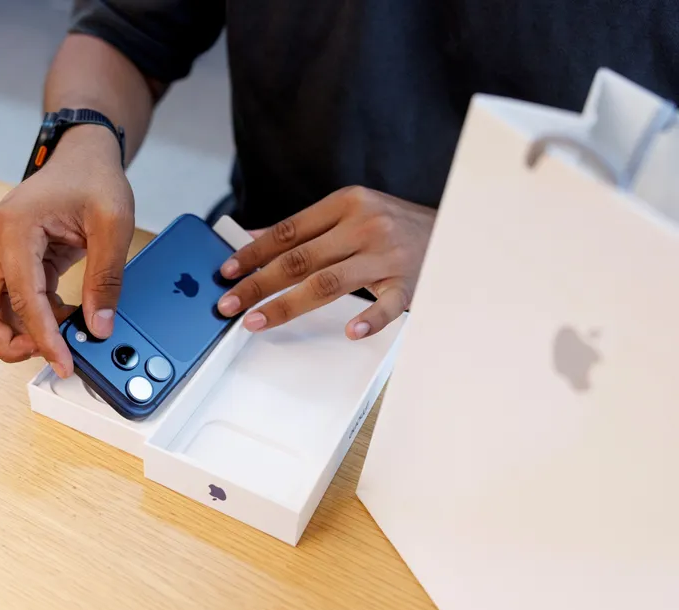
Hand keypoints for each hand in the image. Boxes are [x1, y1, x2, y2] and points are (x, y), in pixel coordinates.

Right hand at [0, 126, 133, 376]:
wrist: (83, 155)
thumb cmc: (93, 178)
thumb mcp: (113, 224)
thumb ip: (106, 278)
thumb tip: (98, 326)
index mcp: (13, 228)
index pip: (18, 299)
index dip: (42, 337)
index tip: (63, 361)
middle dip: (3, 344)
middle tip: (47, 353)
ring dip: (15, 333)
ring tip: (61, 335)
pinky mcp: (8, 261)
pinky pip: (7, 302)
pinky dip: (30, 319)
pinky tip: (64, 317)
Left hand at [216, 186, 435, 338]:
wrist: (457, 227)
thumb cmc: (395, 224)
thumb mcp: (350, 212)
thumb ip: (305, 227)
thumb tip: (252, 241)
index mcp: (346, 204)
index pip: (287, 231)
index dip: (252, 253)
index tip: (226, 271)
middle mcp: (364, 226)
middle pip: (300, 259)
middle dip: (258, 283)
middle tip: (229, 303)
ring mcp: (387, 256)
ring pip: (328, 283)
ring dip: (288, 304)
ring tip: (258, 320)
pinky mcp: (409, 283)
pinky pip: (387, 305)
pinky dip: (370, 319)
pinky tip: (350, 330)